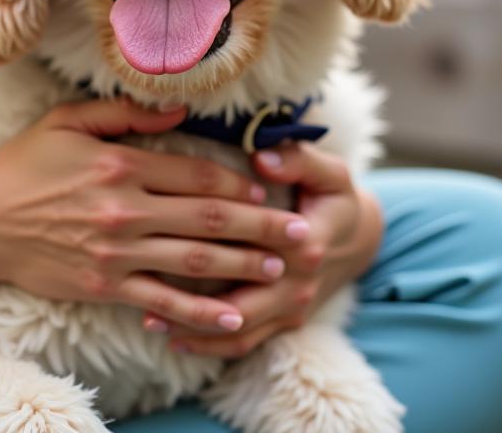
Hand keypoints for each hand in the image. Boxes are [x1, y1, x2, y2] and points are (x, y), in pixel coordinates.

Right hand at [0, 98, 311, 333]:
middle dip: (263, 227)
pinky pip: (162, 300)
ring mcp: (116, 251)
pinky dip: (199, 311)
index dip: (236, 185)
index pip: (194, 175)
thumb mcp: (67, 122)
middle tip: (303, 235)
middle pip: (208, 220)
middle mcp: (125, 208)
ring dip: (245, 267)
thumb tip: (177, 106)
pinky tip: (231, 317)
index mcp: (120, 163)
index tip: (267, 190)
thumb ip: (124, 113)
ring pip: (195, 261)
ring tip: (283, 271)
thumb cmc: (23, 165)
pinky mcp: (104, 285)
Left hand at [143, 143, 383, 356]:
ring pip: (239, 330)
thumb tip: (260, 157)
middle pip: (240, 301)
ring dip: (194, 330)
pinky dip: (211, 345)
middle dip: (192, 302)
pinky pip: (245, 343)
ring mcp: (291, 309)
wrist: (359, 239)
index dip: (212, 245)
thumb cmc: (332, 197)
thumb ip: (297, 159)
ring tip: (150, 321)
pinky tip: (174, 339)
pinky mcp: (285, 323)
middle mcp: (298, 284)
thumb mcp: (328, 171)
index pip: (253, 245)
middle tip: (142, 292)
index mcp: (305, 242)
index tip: (168, 238)